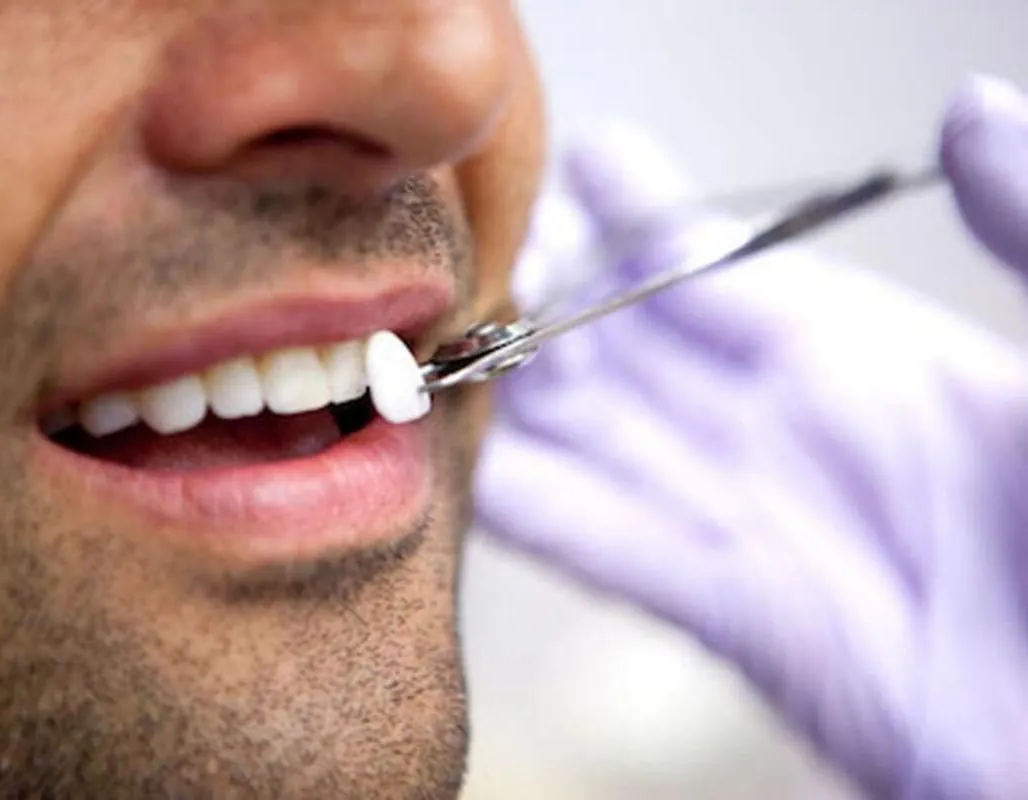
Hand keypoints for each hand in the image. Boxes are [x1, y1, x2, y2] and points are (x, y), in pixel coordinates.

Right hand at [475, 76, 1027, 799]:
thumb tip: (968, 106)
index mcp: (868, 360)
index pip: (718, 270)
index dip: (642, 215)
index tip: (576, 160)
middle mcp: (787, 431)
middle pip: (628, 351)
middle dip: (543, 300)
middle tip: (457, 256)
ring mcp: (752, 522)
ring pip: (596, 442)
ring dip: (514, 399)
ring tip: (426, 348)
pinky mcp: (737, 619)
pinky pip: (606, 549)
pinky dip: (529, 510)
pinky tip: (462, 472)